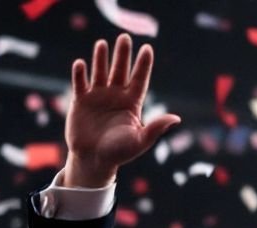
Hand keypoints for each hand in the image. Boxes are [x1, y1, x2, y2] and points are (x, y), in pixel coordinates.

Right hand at [62, 34, 180, 187]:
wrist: (94, 161)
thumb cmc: (119, 153)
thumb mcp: (139, 142)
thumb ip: (156, 128)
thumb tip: (176, 118)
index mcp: (131, 102)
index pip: (139, 79)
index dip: (143, 65)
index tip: (147, 49)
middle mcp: (115, 95)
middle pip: (120, 70)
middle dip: (123, 54)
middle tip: (125, 38)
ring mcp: (98, 96)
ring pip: (100, 72)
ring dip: (101, 58)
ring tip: (102, 44)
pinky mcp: (81, 101)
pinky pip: (80, 83)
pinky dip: (80, 74)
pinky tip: (81, 64)